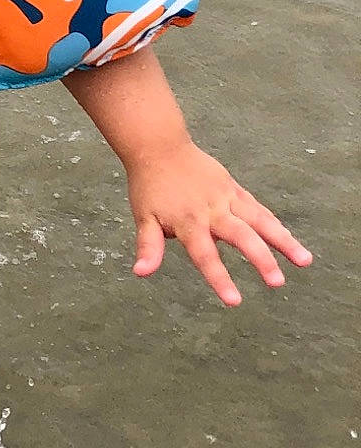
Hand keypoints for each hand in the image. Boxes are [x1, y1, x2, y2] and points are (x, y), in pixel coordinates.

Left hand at [127, 140, 310, 306]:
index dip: (220, 278)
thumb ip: (148, 246)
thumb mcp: (144, 216)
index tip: (234, 301)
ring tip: (305, 261)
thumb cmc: (150, 185)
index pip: (205, 256)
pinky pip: (258, 209)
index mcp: (189, 222)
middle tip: (277, 282)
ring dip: (284, 241)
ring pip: (261, 220)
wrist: (160, 146)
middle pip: (241, 237)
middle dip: (261, 260)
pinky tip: (289, 241)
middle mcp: (212, 210)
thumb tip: (141, 273)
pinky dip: (274, 225)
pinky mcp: (234, 188)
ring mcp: (227, 197)